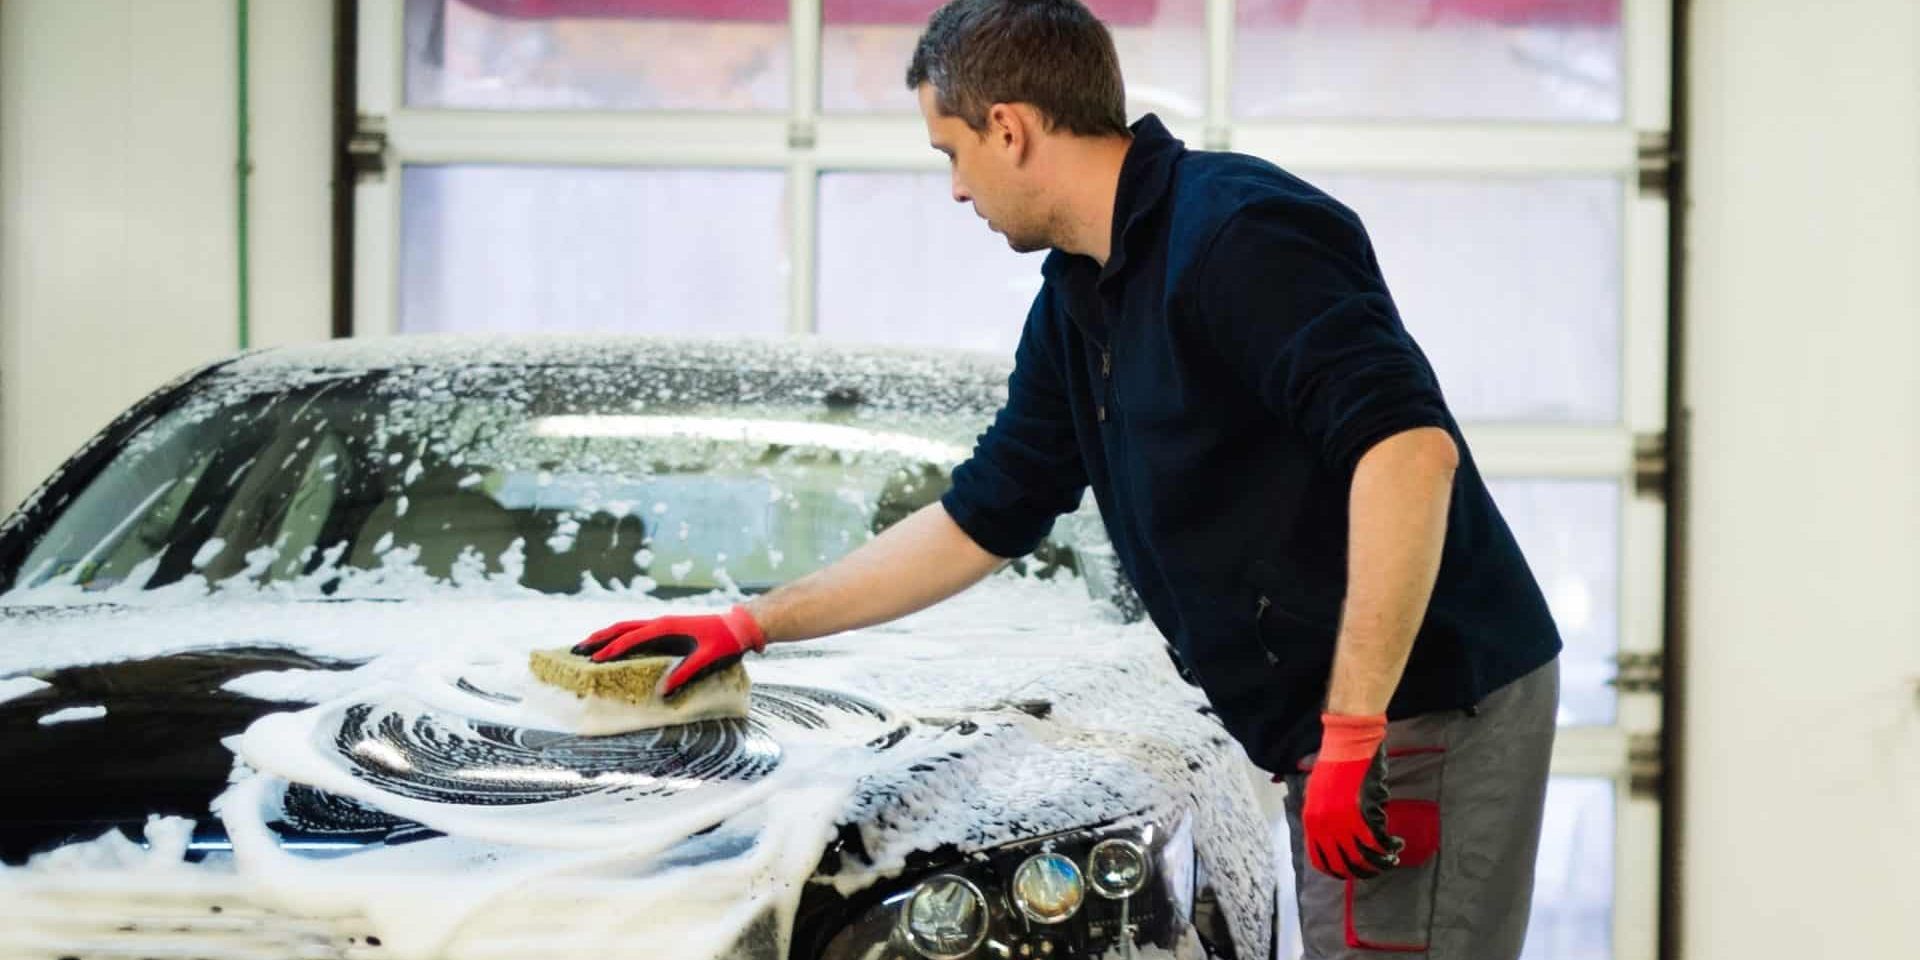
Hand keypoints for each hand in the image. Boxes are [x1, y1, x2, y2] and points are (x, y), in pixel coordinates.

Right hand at [571, 605, 766, 698]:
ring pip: (626, 628)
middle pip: (621, 628)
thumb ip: (685, 673)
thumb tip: (662, 692)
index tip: (594, 660)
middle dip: (599, 639)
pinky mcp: (665, 630)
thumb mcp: (707, 659)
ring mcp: (662, 625)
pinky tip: (613, 648)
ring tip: (585, 647)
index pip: (632, 638)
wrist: (738, 627)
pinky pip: (636, 633)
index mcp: (666, 627)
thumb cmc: (724, 642)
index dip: (613, 649)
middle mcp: (660, 623)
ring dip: (606, 636)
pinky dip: (620, 638)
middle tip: (576, 650)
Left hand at [1300, 712, 1403, 879]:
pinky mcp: (1364, 814)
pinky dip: (1390, 847)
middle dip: (1362, 872)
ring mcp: (1344, 822)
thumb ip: (1321, 816)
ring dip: (1379, 864)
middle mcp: (1325, 826)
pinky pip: (1379, 841)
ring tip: (1390, 862)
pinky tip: (1397, 845)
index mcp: (1311, 821)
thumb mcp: (1317, 793)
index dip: (1335, 871)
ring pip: (1364, 857)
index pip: (1320, 860)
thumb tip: (1329, 837)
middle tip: (1374, 871)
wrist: (1348, 743)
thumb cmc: (1334, 764)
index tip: (1348, 873)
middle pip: (1344, 863)